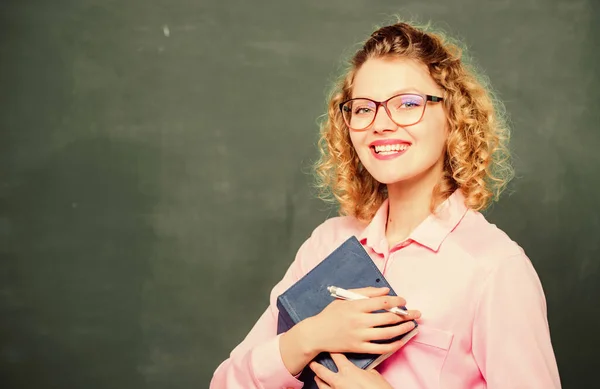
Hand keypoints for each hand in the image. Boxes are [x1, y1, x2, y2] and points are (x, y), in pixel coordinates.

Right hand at [304, 286, 419, 355]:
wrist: (317, 333)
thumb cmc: (331, 314)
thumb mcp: (345, 298)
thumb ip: (365, 292)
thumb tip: (385, 290)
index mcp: (355, 306)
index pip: (381, 302)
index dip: (396, 301)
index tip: (403, 301)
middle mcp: (359, 321)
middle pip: (388, 318)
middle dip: (405, 315)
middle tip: (416, 313)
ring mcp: (359, 336)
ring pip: (387, 333)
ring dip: (402, 329)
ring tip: (412, 325)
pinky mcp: (359, 347)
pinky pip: (380, 348)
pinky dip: (393, 345)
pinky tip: (401, 341)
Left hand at [310, 353, 392, 388]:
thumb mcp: (374, 375)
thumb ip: (364, 368)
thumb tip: (361, 366)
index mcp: (348, 371)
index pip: (336, 355)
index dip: (331, 349)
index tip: (328, 344)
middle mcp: (339, 381)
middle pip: (321, 371)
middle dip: (315, 365)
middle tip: (311, 361)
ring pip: (321, 385)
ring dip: (318, 380)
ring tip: (317, 376)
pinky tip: (325, 388)